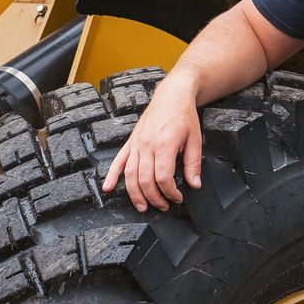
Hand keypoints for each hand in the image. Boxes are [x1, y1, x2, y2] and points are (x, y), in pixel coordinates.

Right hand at [101, 75, 201, 211]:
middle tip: (164, 206)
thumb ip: (193, 163)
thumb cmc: (184, 116)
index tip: (177, 198)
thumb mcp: (195, 139)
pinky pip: (118, 161)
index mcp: (164, 145)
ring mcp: (136, 144)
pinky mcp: (131, 142)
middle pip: (145, 180)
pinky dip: (112, 175)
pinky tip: (108, 188)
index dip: (170, 192)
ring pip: (130, 175)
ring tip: (142, 207)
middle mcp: (147, 145)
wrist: (172, 96)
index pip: (163, 177)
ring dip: (135, 194)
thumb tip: (194, 184)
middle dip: (154, 198)